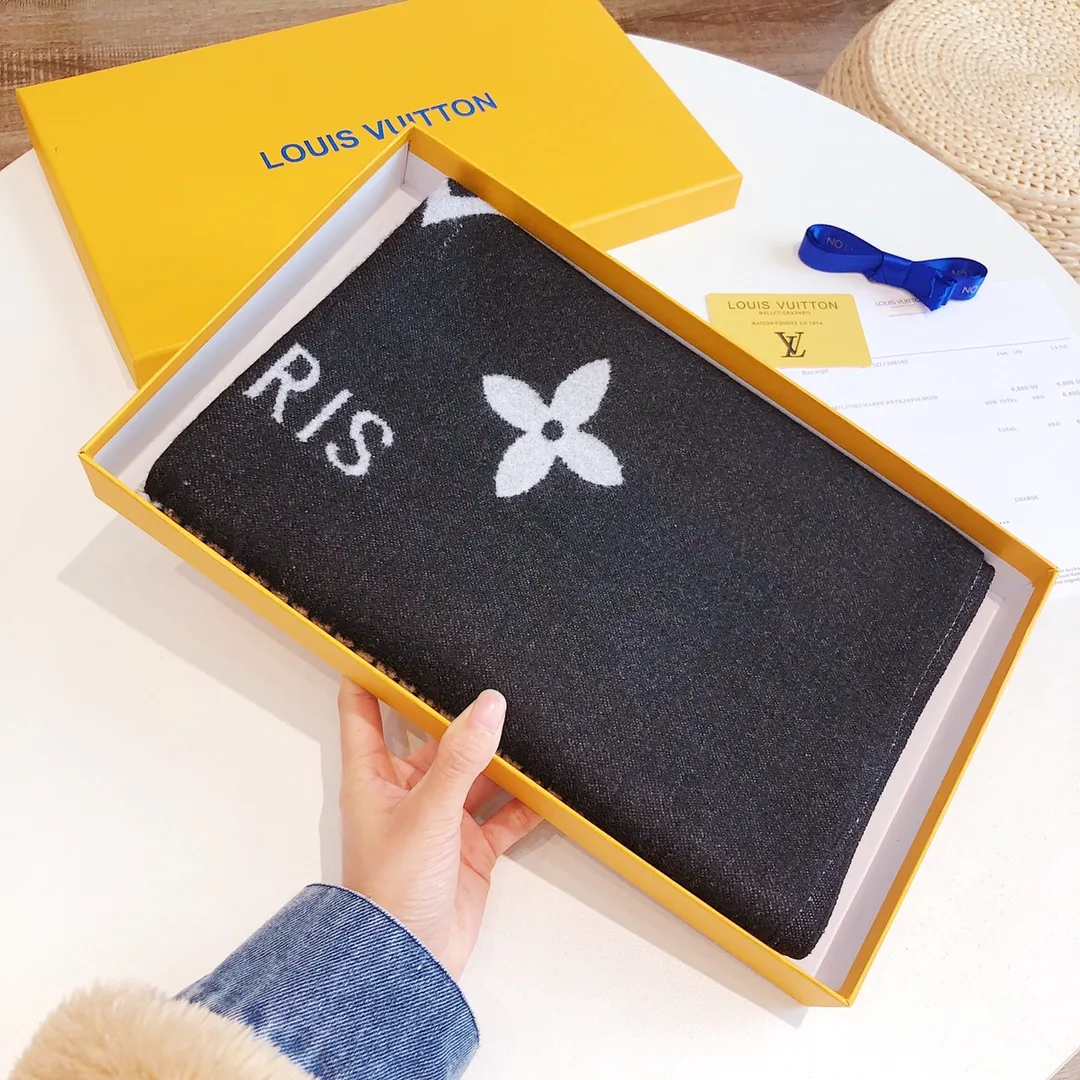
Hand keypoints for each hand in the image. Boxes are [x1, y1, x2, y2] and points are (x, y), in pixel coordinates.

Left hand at [338, 678, 541, 977]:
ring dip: (500, 757)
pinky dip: (525, 802)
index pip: (364, 712)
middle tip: (486, 675)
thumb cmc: (391, 890)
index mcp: (375, 778)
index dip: (372, 675)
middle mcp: (406, 793)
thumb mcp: (428, 811)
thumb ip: (462, 757)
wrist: (408, 965)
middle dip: (459, 714)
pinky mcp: (470, 850)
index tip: (386, 640)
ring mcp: (440, 822)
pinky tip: (547, 785)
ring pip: (474, 774)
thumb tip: (489, 704)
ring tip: (530, 723)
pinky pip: (503, 816)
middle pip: (434, 739)